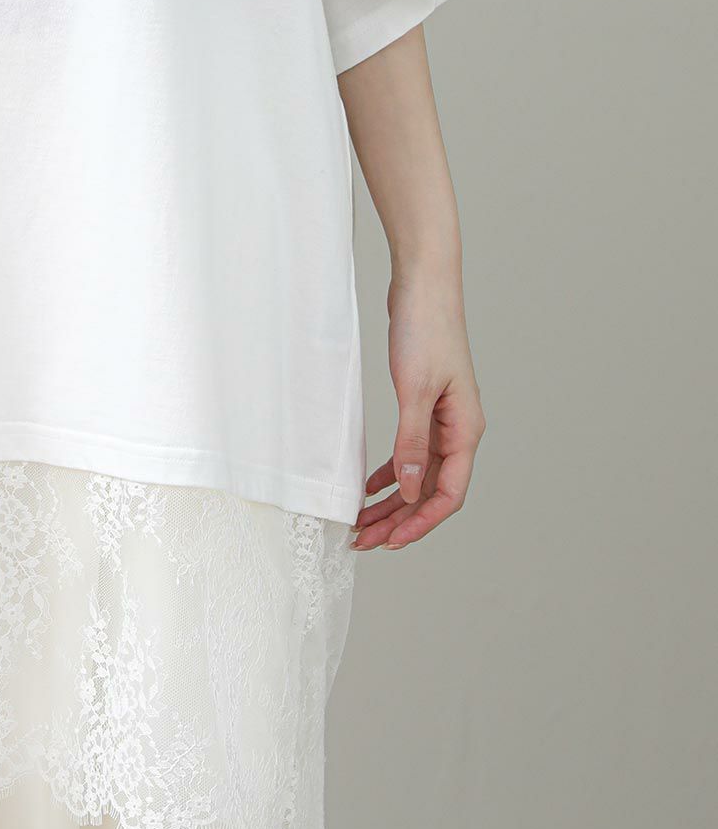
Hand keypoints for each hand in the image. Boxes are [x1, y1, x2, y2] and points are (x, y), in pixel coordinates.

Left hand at [353, 271, 484, 551]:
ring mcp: (443, 419)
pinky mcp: (425, 406)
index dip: (419, 522)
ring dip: (392, 501)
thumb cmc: (425, 330)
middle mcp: (459, 431)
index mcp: (466, 430)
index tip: (390, 542)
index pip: (448, 494)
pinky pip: (410, 452)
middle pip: (431, 490)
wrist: (423, 286)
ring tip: (362, 523)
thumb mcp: (414, 390)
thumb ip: (411, 442)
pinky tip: (370, 486)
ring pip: (418, 475)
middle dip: (399, 520)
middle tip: (364, 541)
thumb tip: (407, 491)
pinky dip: (390, 472)